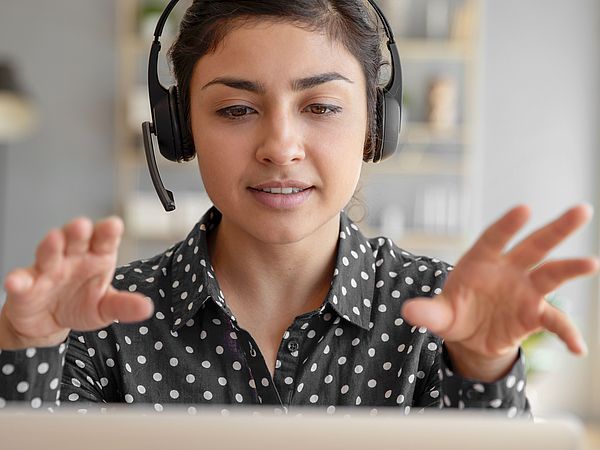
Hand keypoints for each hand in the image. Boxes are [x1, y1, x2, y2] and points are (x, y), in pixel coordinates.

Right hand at [0, 217, 152, 349]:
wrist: (49, 323)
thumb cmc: (81, 305)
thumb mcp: (106, 308)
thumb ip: (124, 306)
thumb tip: (147, 308)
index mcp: (97, 257)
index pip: (105, 240)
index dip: (108, 232)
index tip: (114, 225)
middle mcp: (73, 257)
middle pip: (76, 239)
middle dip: (78, 231)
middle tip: (83, 225)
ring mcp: (48, 269)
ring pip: (49, 253)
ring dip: (51, 245)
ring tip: (54, 239)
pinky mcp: (26, 286)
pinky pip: (21, 281)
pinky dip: (18, 280)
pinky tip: (16, 281)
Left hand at [401, 204, 598, 381]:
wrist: (469, 336)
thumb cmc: (454, 313)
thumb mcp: (439, 315)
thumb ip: (428, 312)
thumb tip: (409, 312)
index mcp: (480, 261)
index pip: (494, 238)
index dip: (508, 225)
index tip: (524, 209)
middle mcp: (508, 270)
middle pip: (534, 246)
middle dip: (556, 229)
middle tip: (582, 211)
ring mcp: (524, 290)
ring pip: (551, 274)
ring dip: (571, 268)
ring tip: (592, 263)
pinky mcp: (534, 314)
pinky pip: (554, 321)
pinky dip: (567, 333)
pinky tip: (578, 348)